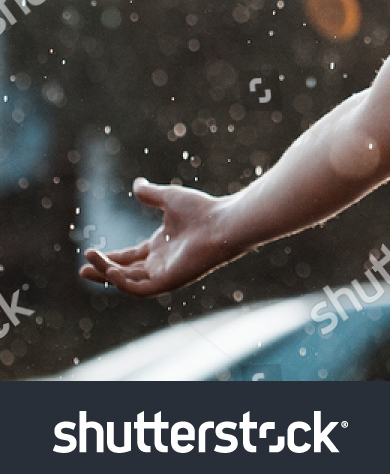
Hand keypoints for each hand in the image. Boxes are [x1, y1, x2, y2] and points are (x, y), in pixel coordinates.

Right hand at [78, 179, 242, 296]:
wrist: (224, 222)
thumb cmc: (202, 209)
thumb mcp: (169, 198)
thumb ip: (151, 194)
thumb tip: (137, 183)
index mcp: (161, 247)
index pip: (130, 257)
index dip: (110, 257)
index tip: (90, 252)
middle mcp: (162, 263)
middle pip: (125, 273)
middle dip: (102, 272)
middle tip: (82, 269)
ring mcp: (165, 274)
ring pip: (128, 282)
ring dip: (107, 275)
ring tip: (88, 265)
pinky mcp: (170, 282)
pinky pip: (140, 289)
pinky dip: (123, 283)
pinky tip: (111, 270)